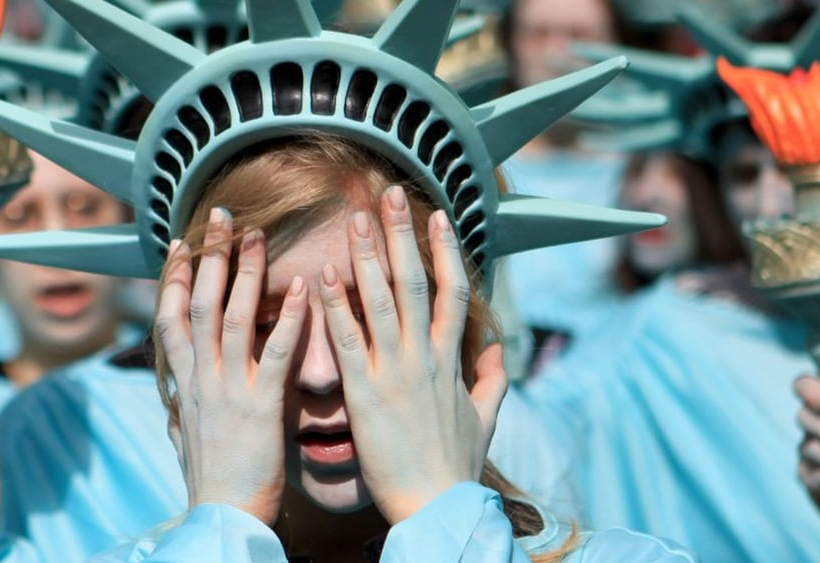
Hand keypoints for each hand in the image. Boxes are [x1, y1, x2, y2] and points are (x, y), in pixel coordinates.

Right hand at [155, 208, 307, 524]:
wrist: (222, 518)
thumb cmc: (210, 482)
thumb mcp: (183, 441)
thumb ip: (179, 416)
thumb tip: (169, 409)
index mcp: (182, 385)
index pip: (170, 319)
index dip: (172, 278)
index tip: (178, 245)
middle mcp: (198, 378)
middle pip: (197, 303)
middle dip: (208, 256)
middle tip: (218, 217)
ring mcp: (226, 389)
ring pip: (230, 317)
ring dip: (244, 272)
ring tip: (257, 233)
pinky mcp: (259, 406)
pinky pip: (274, 352)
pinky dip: (288, 316)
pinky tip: (304, 286)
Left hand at [319, 186, 507, 523]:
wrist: (437, 505)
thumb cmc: (457, 465)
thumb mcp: (485, 418)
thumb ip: (491, 379)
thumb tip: (497, 349)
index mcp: (452, 360)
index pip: (454, 291)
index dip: (446, 250)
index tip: (436, 215)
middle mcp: (426, 356)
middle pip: (417, 283)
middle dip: (403, 235)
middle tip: (389, 194)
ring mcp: (395, 371)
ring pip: (383, 301)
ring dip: (369, 256)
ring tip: (357, 218)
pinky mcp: (365, 393)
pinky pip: (348, 340)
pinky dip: (336, 305)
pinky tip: (323, 274)